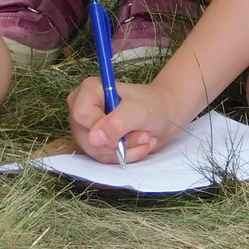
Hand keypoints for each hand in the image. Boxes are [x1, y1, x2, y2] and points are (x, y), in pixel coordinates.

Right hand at [66, 76, 185, 163]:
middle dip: (121, 142)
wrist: (165, 114)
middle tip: (145, 135)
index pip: (82, 115)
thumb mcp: (139, 111)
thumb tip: (94, 138)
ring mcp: (87, 128)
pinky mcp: (95, 143)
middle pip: (87, 138)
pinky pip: (104, 158)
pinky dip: (126, 155)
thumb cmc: (153, 105)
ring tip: (146, 137)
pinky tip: (140, 145)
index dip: (102, 128)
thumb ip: (117, 123)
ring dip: (127, 150)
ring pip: (96, 152)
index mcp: (90, 90)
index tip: (127, 128)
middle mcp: (83, 108)